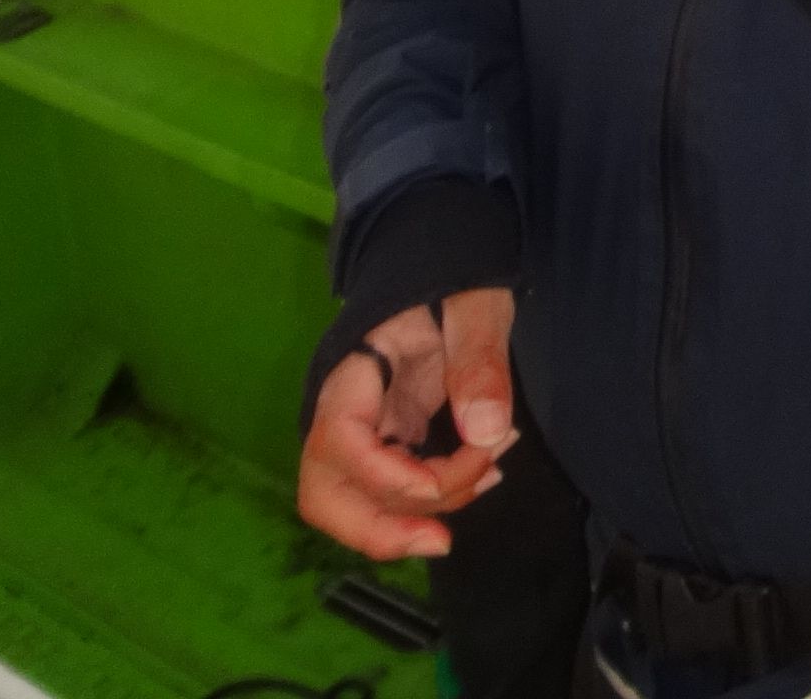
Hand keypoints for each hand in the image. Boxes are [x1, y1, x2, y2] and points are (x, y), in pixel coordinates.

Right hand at [294, 286, 516, 561]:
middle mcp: (345, 410)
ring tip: (486, 476)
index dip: (383, 477)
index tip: (440, 481)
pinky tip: (481, 474)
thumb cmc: (453, 279)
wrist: (444, 270)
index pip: (337, 441)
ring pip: (354, 503)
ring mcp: (363, 431)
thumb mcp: (475, 304)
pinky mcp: (388, 441)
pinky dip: (430, 500)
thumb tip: (486, 432)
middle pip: (323, 493)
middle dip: (377, 530)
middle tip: (442, 540)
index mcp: (353, 370)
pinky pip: (390, 490)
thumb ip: (478, 358)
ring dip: (415, 515)